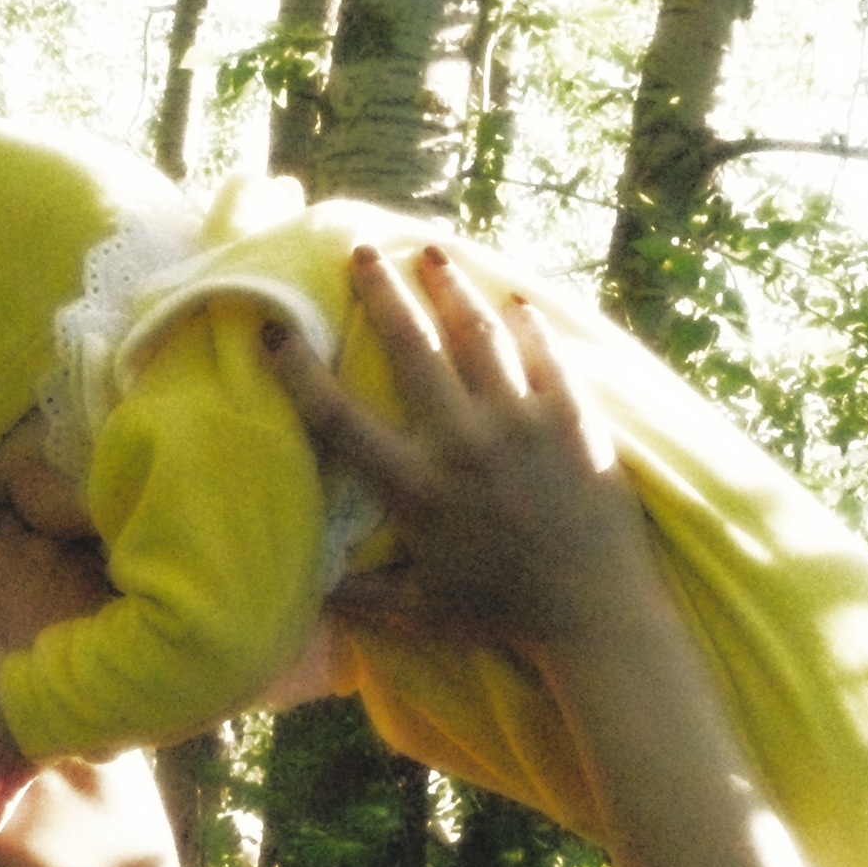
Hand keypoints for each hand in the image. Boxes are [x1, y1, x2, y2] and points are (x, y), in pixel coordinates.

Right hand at [264, 246, 662, 659]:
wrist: (594, 615)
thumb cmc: (502, 613)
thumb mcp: (421, 609)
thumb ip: (363, 594)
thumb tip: (312, 589)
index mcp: (415, 489)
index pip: (339, 419)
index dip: (299, 372)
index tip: (273, 333)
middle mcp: (462, 444)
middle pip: (410, 347)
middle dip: (381, 292)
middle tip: (361, 252)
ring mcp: (520, 423)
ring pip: (478, 334)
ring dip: (451, 287)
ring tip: (431, 253)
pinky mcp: (572, 418)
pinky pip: (543, 354)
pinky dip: (527, 323)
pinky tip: (514, 300)